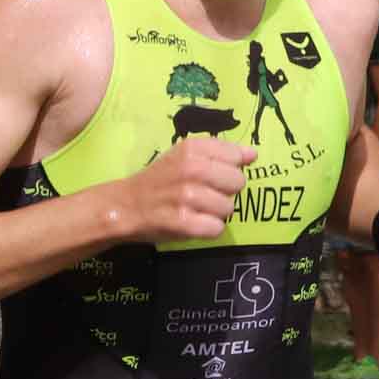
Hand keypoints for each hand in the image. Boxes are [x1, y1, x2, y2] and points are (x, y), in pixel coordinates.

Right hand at [119, 139, 250, 244]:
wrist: (125, 206)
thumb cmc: (159, 181)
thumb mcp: (185, 156)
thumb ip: (220, 153)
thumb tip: (252, 154)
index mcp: (192, 149)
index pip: (236, 157)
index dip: (228, 169)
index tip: (211, 176)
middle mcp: (191, 169)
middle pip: (237, 183)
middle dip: (224, 192)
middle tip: (203, 195)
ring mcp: (188, 196)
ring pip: (229, 208)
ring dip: (215, 213)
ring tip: (195, 210)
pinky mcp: (185, 223)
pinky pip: (217, 229)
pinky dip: (208, 230)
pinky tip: (193, 224)